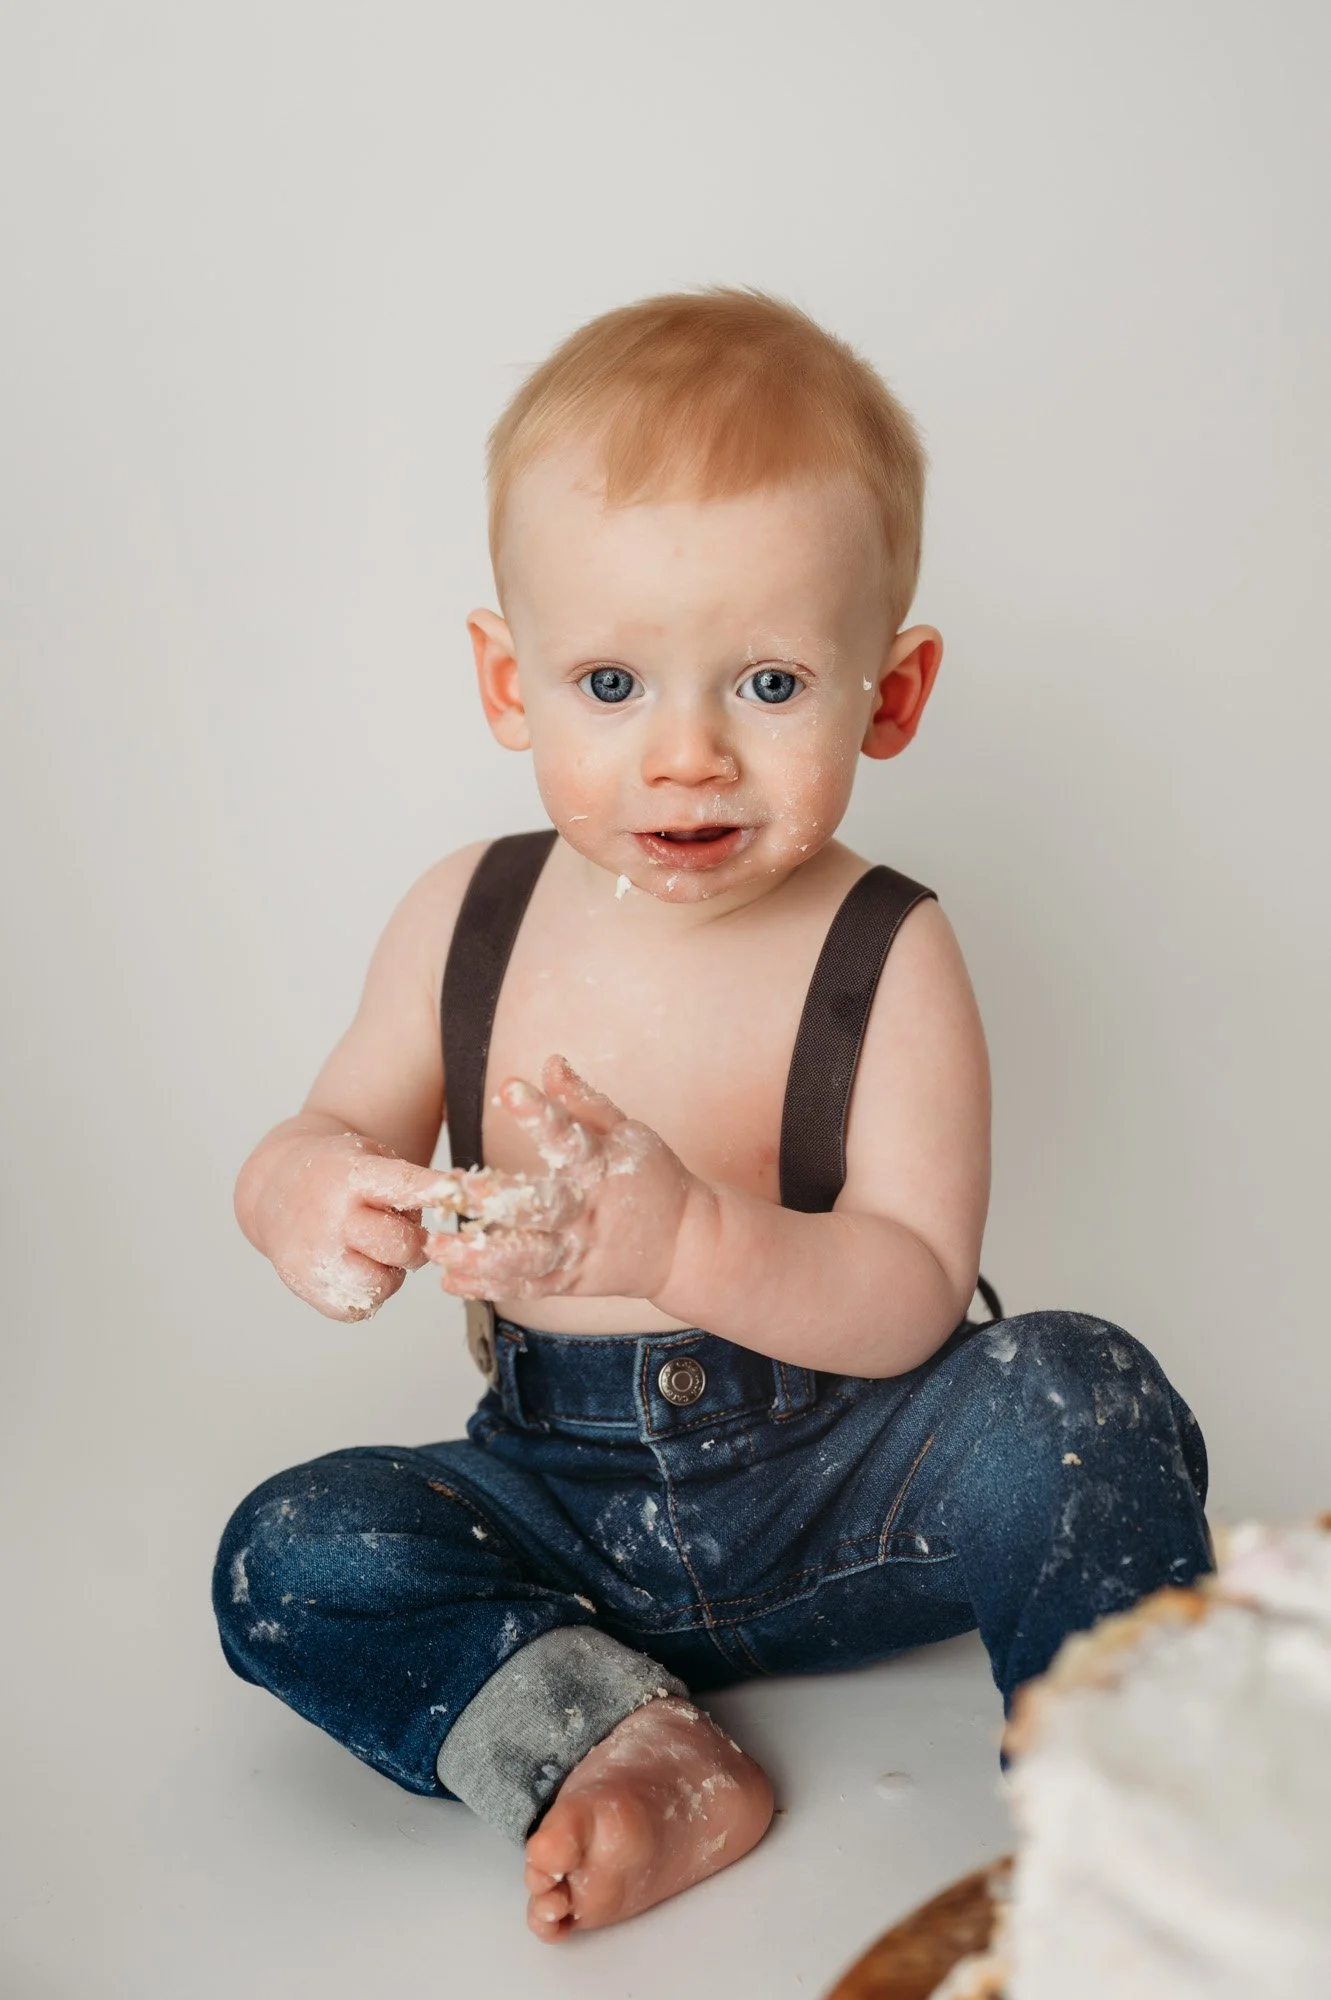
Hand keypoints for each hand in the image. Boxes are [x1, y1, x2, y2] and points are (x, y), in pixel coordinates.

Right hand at [254, 1132, 441, 1321]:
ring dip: (392, 1271)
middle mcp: (332, 1216)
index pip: (403, 1185)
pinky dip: (368, 1291)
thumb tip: (450, 1209)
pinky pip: (362, 1307)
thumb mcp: (369, 1156)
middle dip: (416, 1244)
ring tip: (373, 1251)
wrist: (275, 1188)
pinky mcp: (308, 1288)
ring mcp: (316, 1255)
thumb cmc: (339, 1173)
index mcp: (352, 1175)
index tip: (460, 1194)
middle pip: (402, 1245)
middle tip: (404, 1235)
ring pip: (385, 1283)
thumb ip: (407, 1183)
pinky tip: (354, 1266)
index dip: (435, 1191)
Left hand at [422, 1055, 701, 1303]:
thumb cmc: (652, 1179)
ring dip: (481, 1254)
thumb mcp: (628, 1133)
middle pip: (542, 1207)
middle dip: (499, 1199)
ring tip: (436, 1247)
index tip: (509, 1087)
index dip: (540, 1113)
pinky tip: (450, 1281)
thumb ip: (584, 1101)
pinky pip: (527, 1287)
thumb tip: (549, 1062)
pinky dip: (489, 1286)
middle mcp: (588, 1211)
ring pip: (528, 1257)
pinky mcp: (571, 1281)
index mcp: (603, 1167)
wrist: (686, 1246)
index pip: (570, 1136)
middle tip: (459, 1188)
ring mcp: (579, 1251)